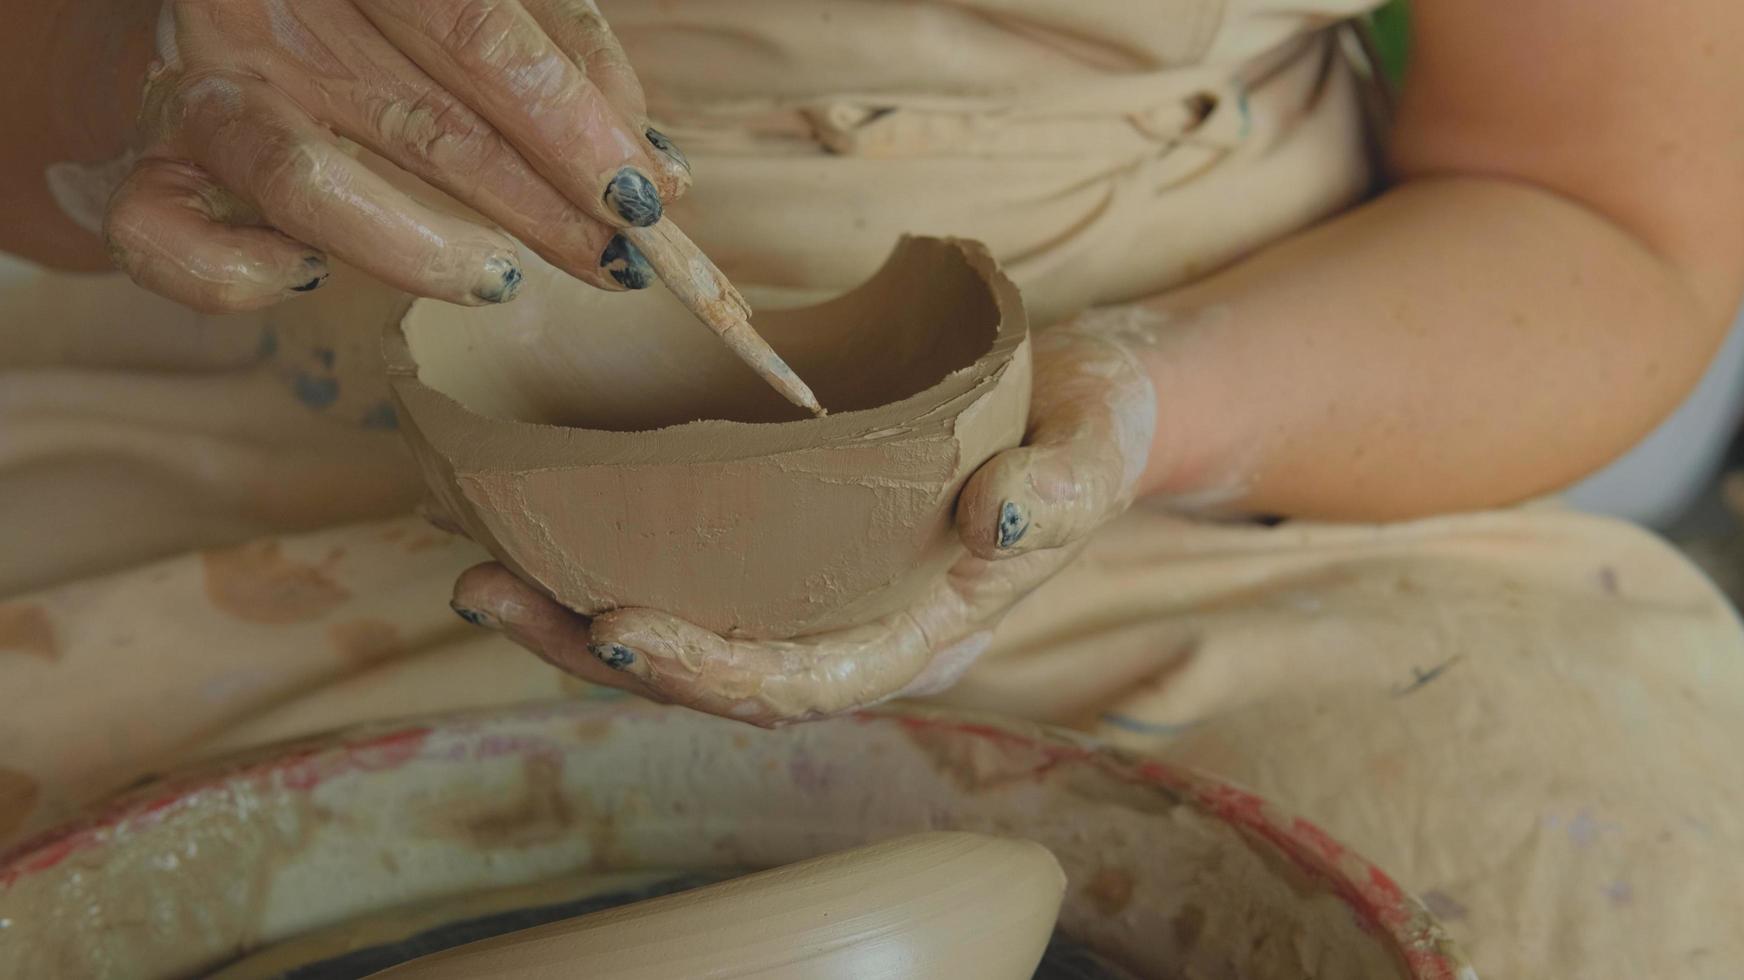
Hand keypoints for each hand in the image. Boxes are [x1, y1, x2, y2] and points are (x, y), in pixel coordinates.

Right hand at [99, 0, 687, 311]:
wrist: (209, 0)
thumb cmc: (371, 12)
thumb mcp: (462, 5)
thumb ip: (559, 50)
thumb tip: (653, 165)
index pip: (481, 29)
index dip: (574, 121)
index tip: (645, 196)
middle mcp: (269, 11)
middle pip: (422, 120)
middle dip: (541, 207)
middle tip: (619, 264)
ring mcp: (200, 92)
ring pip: (303, 184)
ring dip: (420, 251)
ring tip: (500, 281)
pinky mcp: (144, 168)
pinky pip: (169, 242)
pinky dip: (242, 275)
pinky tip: (312, 275)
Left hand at [451, 318, 1159, 725]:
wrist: (1079, 406)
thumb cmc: (1085, 430)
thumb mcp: (1096, 449)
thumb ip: (1063, 489)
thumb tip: (990, 521)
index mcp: (922, 632)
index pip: (805, 683)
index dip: (710, 673)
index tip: (618, 627)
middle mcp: (853, 625)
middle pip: (712, 674)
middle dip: (593, 650)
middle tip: (487, 591)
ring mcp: (814, 588)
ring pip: (685, 627)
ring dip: (574, 612)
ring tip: (478, 570)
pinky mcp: (785, 538)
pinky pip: (688, 566)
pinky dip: (608, 553)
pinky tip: (534, 518)